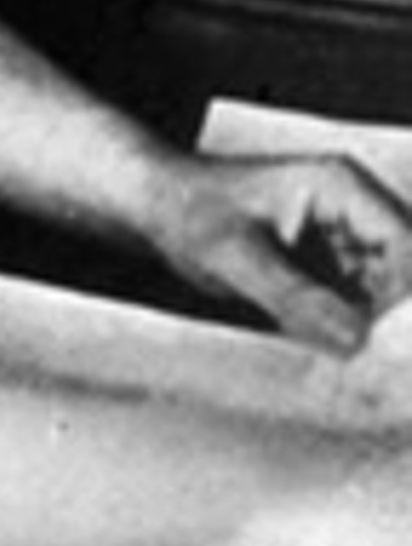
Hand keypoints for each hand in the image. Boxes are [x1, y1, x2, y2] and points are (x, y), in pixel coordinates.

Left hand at [148, 151, 411, 353]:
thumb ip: (292, 294)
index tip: (379, 346)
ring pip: (386, 301)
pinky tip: (309, 343)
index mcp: (343, 187)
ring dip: (362, 332)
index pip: (408, 247)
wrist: (158, 208)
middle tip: (345, 359)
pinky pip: (359, 311)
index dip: (403, 302)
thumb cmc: (189, 213)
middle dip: (384, 322)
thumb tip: (357, 340)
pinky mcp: (334, 269)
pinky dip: (342, 334)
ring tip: (316, 348)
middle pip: (405, 279)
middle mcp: (356, 211)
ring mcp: (348, 241)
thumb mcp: (233, 256)